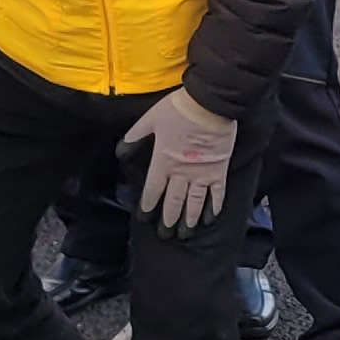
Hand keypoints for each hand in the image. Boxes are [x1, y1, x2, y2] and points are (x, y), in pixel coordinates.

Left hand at [120, 89, 238, 235]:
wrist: (209, 104)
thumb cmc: (178, 110)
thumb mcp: (149, 120)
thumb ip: (134, 137)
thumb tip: (120, 152)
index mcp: (163, 162)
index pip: (153, 191)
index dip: (148, 206)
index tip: (145, 218)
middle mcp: (182, 174)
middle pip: (173, 202)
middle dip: (168, 220)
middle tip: (165, 234)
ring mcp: (202, 175)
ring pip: (194, 203)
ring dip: (188, 220)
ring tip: (184, 233)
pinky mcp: (219, 171)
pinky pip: (217, 194)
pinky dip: (213, 208)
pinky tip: (209, 219)